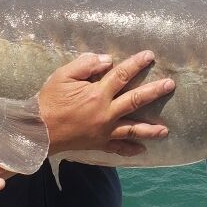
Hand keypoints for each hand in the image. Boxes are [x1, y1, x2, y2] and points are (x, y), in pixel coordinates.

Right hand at [39, 51, 174, 155]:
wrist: (36, 131)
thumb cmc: (49, 100)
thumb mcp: (63, 75)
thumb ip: (86, 64)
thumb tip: (108, 61)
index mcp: (98, 94)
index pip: (123, 75)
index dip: (137, 64)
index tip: (150, 56)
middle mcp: (106, 113)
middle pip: (136, 100)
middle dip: (155, 91)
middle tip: (171, 85)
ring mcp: (104, 130)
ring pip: (132, 129)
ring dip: (150, 129)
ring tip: (165, 130)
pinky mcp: (98, 143)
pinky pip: (117, 148)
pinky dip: (129, 150)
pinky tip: (142, 150)